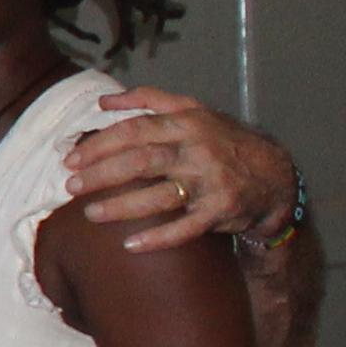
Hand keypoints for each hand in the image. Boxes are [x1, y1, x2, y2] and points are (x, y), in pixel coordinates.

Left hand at [63, 90, 298, 255]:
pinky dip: (158, 239)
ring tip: (91, 214)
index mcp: (187, 124)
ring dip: (121, 207)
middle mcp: (198, 151)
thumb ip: (149, 100)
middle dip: (101, 174)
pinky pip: (185, 229)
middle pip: (142, 161)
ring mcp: (210, 183)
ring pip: (160, 197)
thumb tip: (104, 101)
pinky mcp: (220, 211)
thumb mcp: (193, 110)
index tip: (71, 159)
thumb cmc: (222, 140)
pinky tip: (130, 246)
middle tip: (71, 187)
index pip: (135, 130)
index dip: (100, 144)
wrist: (274, 174)